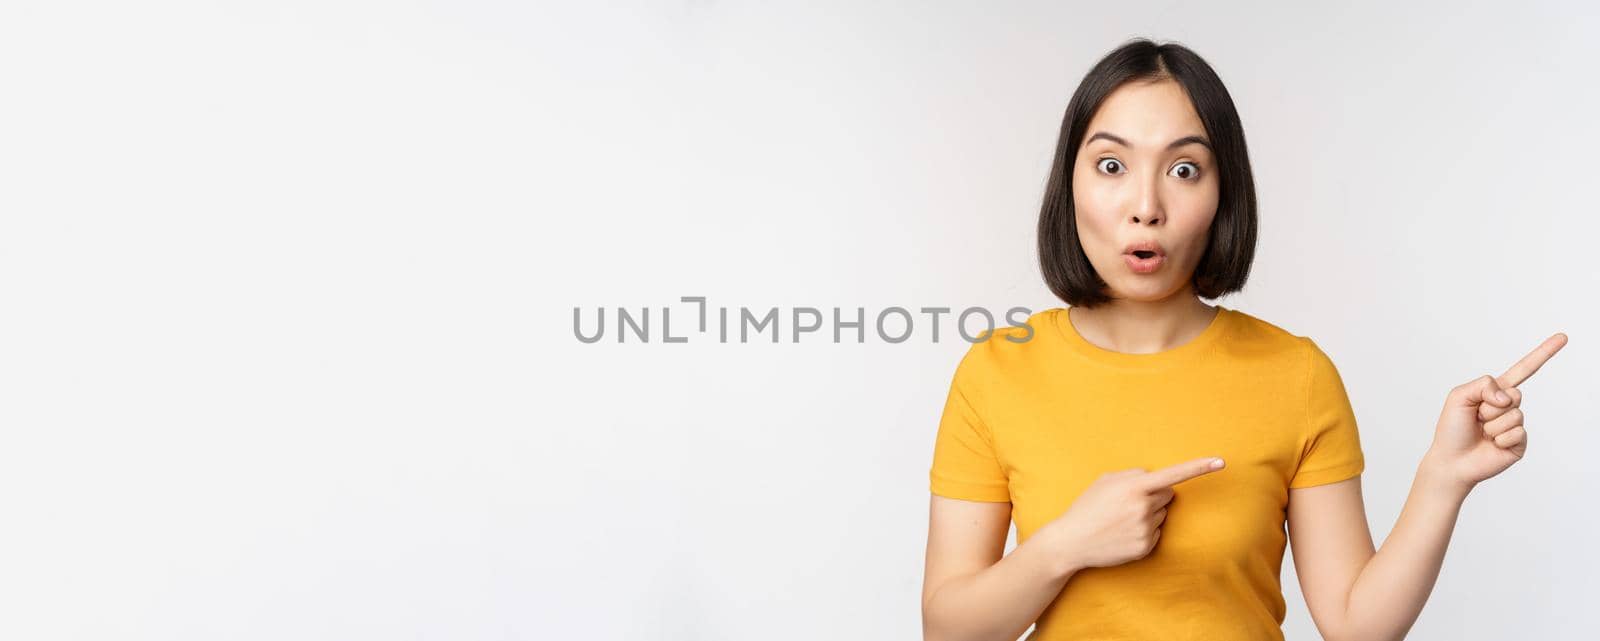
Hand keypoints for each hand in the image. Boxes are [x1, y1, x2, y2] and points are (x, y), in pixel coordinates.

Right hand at [1044, 456, 1224, 570]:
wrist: (1071, 542)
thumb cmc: (1087, 507)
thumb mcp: (1105, 481)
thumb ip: (1133, 474)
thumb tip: (1154, 478)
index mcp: (1134, 487)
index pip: (1173, 474)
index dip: (1199, 467)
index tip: (1221, 462)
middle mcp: (1143, 507)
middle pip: (1168, 495)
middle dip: (1154, 495)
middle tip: (1127, 503)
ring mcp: (1145, 529)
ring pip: (1162, 514)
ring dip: (1148, 514)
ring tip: (1121, 520)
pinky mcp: (1146, 547)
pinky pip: (1156, 533)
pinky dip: (1144, 532)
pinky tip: (1123, 534)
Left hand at [1427, 332, 1567, 489]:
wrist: (1452, 461)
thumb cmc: (1451, 429)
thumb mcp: (1458, 397)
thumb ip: (1481, 386)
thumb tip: (1508, 397)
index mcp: (1494, 392)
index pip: (1523, 370)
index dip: (1543, 353)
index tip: (1562, 337)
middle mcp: (1508, 406)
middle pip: (1514, 393)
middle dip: (1489, 406)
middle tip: (1477, 418)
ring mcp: (1516, 424)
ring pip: (1514, 414)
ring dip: (1492, 425)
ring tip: (1481, 432)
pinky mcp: (1520, 442)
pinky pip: (1517, 432)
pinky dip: (1499, 438)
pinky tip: (1491, 444)